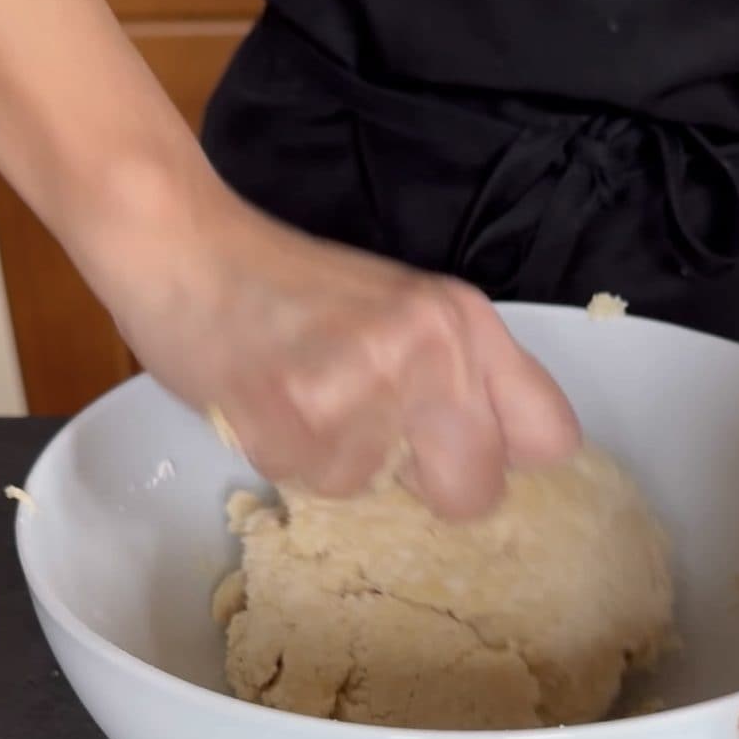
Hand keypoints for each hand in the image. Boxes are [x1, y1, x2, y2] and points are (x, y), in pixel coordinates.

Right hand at [94, 184, 580, 518]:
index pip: (550, 436)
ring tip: (308, 398)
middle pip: (477, 491)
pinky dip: (291, 458)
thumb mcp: (406, 312)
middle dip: (429, 486)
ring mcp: (365, 382)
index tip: (471, 462)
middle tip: (380, 443)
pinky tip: (271, 405)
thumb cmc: (297, 288)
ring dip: (340, 462)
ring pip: (379, 492)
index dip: (509, 463)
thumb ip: (462, 378)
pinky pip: (314, 484)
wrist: (188, 246)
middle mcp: (432, 349)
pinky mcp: (296, 416)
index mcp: (467, 321)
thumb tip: (496, 462)